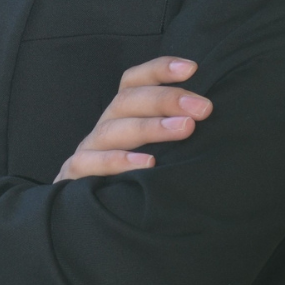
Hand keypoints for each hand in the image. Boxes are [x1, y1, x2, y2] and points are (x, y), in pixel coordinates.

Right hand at [54, 56, 210, 182]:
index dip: (160, 69)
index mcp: (122, 112)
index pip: (134, 80)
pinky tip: (148, 163)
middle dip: (167, 99)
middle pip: (128, 100)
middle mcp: (106, 124)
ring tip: (185, 128)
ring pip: (113, 129)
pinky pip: (90, 163)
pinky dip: (118, 161)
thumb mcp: (155, 146)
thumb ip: (175, 127)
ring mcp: (89, 148)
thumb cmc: (138, 173)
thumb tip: (208, 112)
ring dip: (151, 126)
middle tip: (202, 108)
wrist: (91, 215)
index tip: (191, 68)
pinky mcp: (76, 173)